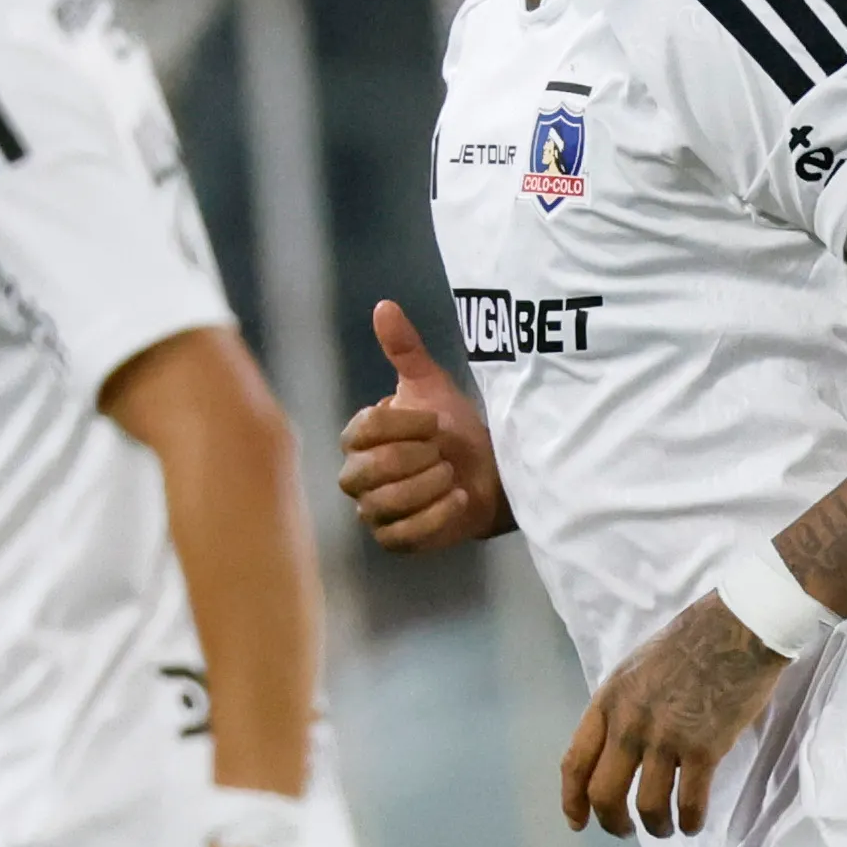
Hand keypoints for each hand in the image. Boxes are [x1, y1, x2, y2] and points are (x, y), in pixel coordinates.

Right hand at [337, 300, 507, 548]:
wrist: (488, 474)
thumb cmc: (454, 429)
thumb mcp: (432, 385)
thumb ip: (405, 349)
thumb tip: (384, 305)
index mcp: (360, 438)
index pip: (362, 430)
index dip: (401, 426)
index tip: (435, 422)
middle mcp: (358, 476)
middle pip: (365, 471)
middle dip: (413, 459)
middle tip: (443, 451)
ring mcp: (374, 512)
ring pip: (384, 503)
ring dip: (427, 486)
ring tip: (452, 474)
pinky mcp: (395, 541)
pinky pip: (402, 535)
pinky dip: (434, 516)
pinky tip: (458, 498)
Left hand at [562, 597, 785, 838]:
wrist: (737, 628)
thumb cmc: (691, 641)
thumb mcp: (637, 668)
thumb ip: (623, 707)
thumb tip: (621, 743)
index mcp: (608, 701)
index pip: (575, 761)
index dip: (572, 799)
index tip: (577, 821)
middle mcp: (629, 724)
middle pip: (604, 793)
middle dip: (612, 823)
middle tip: (626, 831)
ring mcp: (665, 738)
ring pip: (646, 805)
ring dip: (656, 826)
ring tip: (666, 828)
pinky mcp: (704, 749)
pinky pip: (688, 802)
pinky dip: (689, 822)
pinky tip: (693, 823)